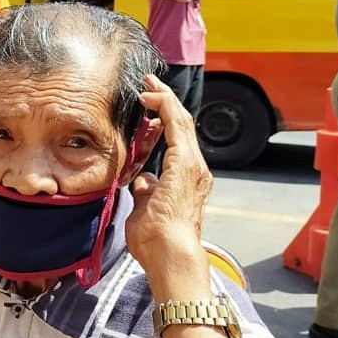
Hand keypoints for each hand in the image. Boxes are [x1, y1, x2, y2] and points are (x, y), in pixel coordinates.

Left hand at [125, 75, 213, 271]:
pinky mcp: (185, 165)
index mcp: (185, 178)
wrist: (170, 254)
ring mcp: (192, 166)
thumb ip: (146, 192)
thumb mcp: (146, 209)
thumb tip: (142, 182)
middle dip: (165, 100)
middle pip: (182, 124)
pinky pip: (177, 128)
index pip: (177, 138)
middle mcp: (194, 169)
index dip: (164, 116)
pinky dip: (165, 109)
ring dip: (164, 100)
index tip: (148, 101)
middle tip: (149, 82)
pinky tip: (152, 98)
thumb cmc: (157, 241)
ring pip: (182, 122)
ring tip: (149, 84)